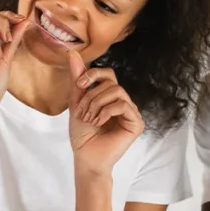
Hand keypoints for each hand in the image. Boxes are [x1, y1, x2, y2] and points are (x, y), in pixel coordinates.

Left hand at [68, 51, 144, 174]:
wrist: (85, 157)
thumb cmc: (82, 134)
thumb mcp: (76, 103)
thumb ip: (78, 79)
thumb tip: (72, 53)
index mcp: (110, 97)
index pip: (108, 74)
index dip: (94, 75)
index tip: (79, 85)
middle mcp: (123, 102)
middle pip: (111, 82)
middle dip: (92, 95)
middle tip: (83, 112)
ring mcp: (131, 112)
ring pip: (117, 91)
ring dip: (97, 103)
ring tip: (90, 119)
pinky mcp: (137, 123)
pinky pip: (123, 105)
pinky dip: (107, 111)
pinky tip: (100, 123)